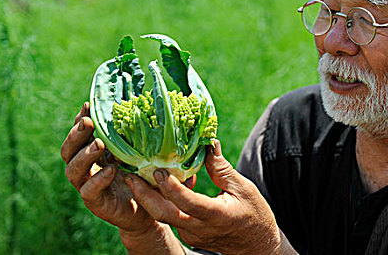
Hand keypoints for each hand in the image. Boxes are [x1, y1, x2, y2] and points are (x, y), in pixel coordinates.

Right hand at [61, 102, 185, 253]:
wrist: (150, 212)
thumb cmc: (148, 179)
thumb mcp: (147, 155)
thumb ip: (149, 139)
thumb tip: (164, 111)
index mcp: (97, 152)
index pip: (81, 134)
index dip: (81, 119)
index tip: (88, 105)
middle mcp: (89, 167)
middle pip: (69, 149)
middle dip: (76, 134)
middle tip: (89, 122)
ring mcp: (89, 185)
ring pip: (72, 169)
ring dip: (83, 155)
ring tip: (99, 144)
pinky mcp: (96, 203)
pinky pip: (89, 191)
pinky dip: (98, 179)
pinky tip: (110, 170)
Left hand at [125, 140, 296, 254]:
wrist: (257, 247)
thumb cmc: (255, 215)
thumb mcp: (243, 188)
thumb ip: (222, 168)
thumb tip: (208, 142)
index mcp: (215, 215)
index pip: (186, 202)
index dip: (170, 187)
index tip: (158, 170)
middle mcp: (199, 229)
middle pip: (164, 214)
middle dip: (143, 195)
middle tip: (130, 175)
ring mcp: (192, 235)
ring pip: (164, 216)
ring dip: (149, 198)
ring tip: (137, 176)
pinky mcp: (189, 235)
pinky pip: (171, 218)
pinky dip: (161, 202)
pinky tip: (155, 187)